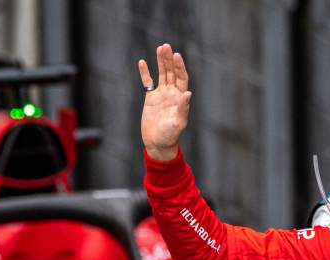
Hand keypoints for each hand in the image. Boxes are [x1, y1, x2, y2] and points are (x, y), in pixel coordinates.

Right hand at [137, 43, 190, 160]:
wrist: (158, 144)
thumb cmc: (170, 135)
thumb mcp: (178, 122)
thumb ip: (182, 108)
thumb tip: (187, 94)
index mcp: (180, 97)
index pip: (181, 77)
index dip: (179, 66)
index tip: (176, 55)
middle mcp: (172, 93)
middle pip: (171, 72)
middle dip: (169, 59)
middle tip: (166, 46)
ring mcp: (161, 95)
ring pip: (161, 74)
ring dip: (161, 62)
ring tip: (159, 48)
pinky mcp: (150, 99)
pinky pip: (147, 83)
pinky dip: (145, 73)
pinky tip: (142, 62)